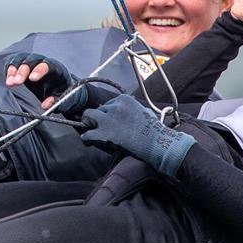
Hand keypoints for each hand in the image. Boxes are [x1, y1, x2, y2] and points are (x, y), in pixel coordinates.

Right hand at [4, 53, 85, 112]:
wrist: (59, 86)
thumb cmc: (62, 90)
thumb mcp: (65, 98)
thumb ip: (57, 101)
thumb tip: (46, 105)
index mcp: (56, 68)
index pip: (47, 65)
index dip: (39, 70)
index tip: (32, 79)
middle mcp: (43, 62)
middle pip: (31, 60)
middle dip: (23, 71)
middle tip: (17, 82)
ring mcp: (32, 62)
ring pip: (21, 59)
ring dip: (14, 70)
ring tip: (10, 83)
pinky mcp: (24, 65)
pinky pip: (14, 62)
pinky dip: (10, 70)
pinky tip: (9, 79)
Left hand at [80, 95, 195, 176]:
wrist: (156, 143)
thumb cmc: (154, 130)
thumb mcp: (145, 112)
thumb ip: (134, 109)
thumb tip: (129, 112)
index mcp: (124, 99)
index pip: (110, 103)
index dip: (109, 113)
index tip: (111, 120)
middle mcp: (114, 106)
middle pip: (99, 109)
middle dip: (98, 117)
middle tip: (99, 126)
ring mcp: (108, 119)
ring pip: (87, 115)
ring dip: (88, 123)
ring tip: (89, 130)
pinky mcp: (103, 134)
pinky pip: (86, 134)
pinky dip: (87, 139)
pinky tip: (89, 143)